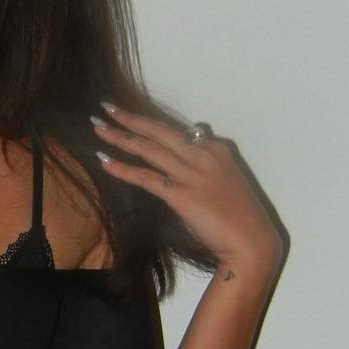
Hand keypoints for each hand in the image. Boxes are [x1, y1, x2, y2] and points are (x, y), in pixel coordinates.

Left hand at [92, 105, 282, 280]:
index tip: (132, 118)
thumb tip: (182, 165)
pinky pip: (145, 177)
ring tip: (97, 128)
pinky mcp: (181, 194)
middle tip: (106, 107)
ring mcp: (191, 174)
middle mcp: (203, 155)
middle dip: (130, 117)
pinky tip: (104, 161)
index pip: (178, 131)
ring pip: (148, 148)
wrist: (252, 242)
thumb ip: (205, 169)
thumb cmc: (241, 219)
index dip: (151, 125)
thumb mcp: (227, 183)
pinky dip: (122, 168)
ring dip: (119, 136)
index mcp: (216, 150)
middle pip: (159, 130)